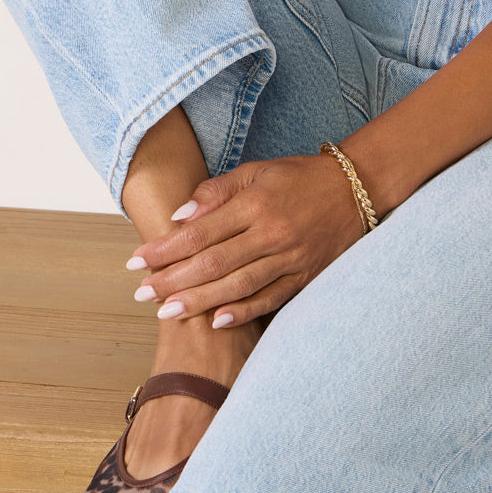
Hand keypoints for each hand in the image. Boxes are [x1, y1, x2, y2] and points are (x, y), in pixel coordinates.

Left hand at [127, 154, 368, 326]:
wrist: (356, 189)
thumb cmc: (299, 178)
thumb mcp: (257, 171)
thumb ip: (217, 192)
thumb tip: (179, 217)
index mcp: (256, 203)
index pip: (199, 232)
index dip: (164, 249)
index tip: (135, 262)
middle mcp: (272, 233)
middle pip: (213, 263)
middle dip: (173, 281)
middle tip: (141, 294)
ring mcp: (291, 258)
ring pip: (237, 286)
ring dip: (199, 301)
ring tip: (167, 312)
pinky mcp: (306, 277)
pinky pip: (270, 299)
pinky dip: (243, 311)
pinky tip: (216, 321)